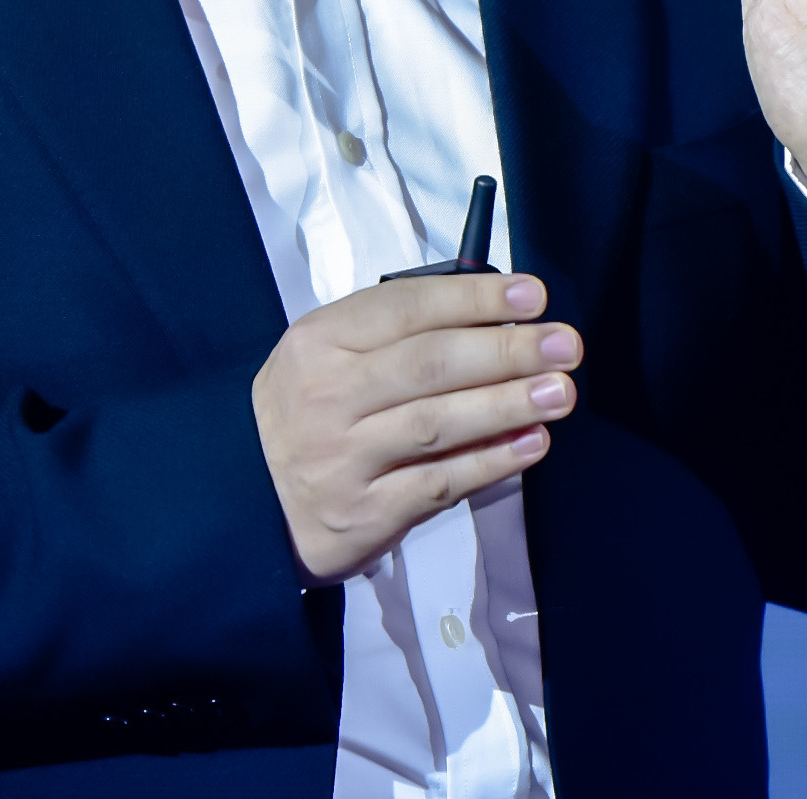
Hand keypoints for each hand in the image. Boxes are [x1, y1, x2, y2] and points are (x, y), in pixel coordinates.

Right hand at [251, 272, 579, 581]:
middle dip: (507, 350)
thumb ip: (391, 334)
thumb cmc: (302, 413)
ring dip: (508, 404)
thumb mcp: (322, 356)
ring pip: (438, 423)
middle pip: (430, 364)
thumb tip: (489, 315)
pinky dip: (491, 462)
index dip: (474, 298)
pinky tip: (532, 443)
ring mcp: (343, 458)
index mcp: (317, 342)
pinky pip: (439, 483)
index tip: (532, 294)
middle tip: (565, 343)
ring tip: (560, 391)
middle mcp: (327, 396)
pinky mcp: (362, 513)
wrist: (240, 501)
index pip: (406, 307)